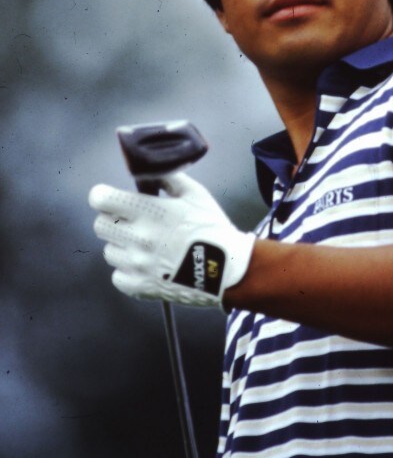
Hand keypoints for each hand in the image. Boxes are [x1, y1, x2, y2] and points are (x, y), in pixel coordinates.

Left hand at [88, 172, 255, 306]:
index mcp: (150, 211)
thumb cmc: (212, 228)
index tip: (111, 198)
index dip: (104, 196)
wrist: (228, 270)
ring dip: (123, 246)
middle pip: (100, 225)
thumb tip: (147, 170)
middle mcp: (139, 237)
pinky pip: (118, 276)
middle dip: (112, 219)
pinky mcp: (140, 286)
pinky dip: (128, 271)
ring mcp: (137, 264)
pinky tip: (146, 264)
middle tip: (132, 221)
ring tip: (146, 246)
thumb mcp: (195, 194)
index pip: (101, 198)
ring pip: (109, 251)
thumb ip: (167, 178)